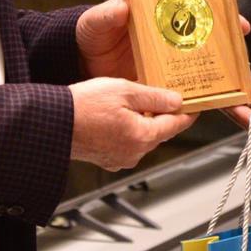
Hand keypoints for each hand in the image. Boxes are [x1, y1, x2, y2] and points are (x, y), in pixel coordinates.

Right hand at [69, 78, 196, 169]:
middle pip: (160, 132)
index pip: (175, 125)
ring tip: (140, 100)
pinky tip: (121, 114)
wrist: (53, 123)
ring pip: (144, 138)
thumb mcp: (125, 91)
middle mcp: (134, 153)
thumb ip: (155, 97)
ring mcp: (120, 159)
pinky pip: (128, 143)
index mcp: (142, 137)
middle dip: (165, 115)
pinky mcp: (107, 159)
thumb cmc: (84, 106)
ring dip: (146, 122)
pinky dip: (130, 130)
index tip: (196, 105)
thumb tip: (178, 101)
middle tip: (170, 96)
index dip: (188, 112)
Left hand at [77, 0, 250, 81]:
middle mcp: (165, 31)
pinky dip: (202, 84)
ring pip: (199, 52)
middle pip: (201, 24)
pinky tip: (219, 88)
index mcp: (153, 10)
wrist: (82, 68)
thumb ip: (106, 14)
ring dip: (221, 54)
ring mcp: (166, 56)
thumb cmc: (90, 37)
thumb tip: (122, 6)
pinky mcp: (163, 80)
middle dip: (225, 24)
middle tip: (242, 27)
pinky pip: (186, 81)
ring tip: (239, 58)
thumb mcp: (95, 22)